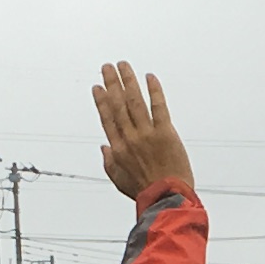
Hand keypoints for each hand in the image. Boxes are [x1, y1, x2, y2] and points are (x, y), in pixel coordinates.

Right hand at [94, 64, 193, 201]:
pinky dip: (154, 91)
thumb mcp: (119, 180)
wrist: (166, 198)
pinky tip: (149, 77)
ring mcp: (147, 134)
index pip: (107, 118)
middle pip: (118, 105)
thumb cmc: (145, 191)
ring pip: (135, 101)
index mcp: (118, 148)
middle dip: (112, 83)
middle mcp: (130, 138)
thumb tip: (103, 148)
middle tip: (107, 67)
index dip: (101, 100)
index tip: (98, 87)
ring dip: (128, 81)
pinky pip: (159, 107)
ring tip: (124, 65)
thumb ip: (109, 162)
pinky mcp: (165, 133)